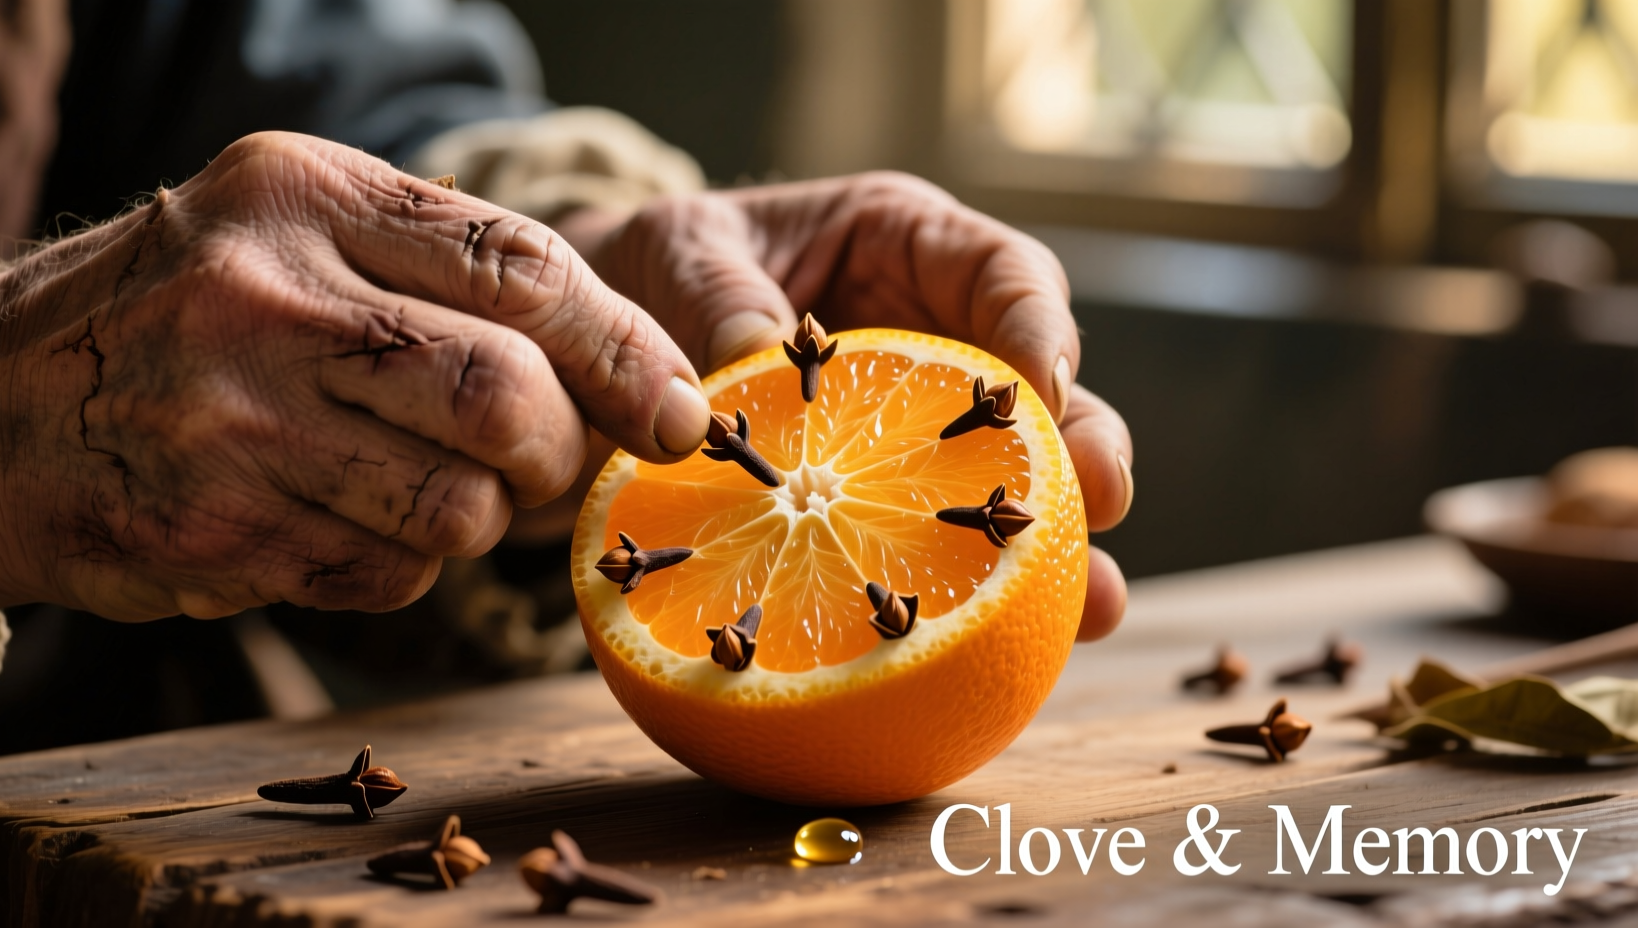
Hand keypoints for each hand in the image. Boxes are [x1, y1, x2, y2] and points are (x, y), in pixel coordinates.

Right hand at [0, 132, 709, 619]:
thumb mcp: (302, 229)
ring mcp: (233, 423)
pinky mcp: (218, 532)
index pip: (520, 268)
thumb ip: (454, 272)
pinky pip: (392, 574)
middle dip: (559, 449)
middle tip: (546, 458)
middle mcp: (266, 299)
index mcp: (307, 196)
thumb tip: (641, 374)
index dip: (626, 348)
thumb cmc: (191, 312)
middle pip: (505, 398)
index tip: (680, 407)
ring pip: (459, 507)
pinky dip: (404, 563)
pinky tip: (343, 518)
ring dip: (481, 517)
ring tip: (428, 484)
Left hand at [556, 173, 1132, 639]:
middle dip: (1083, 444)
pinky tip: (988, 649)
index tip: (1039, 391)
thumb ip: (718, 298)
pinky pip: (945, 540)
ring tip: (1089, 606)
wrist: (614, 330)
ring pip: (1019, 477)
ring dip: (1057, 544)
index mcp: (904, 242)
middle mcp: (937, 330)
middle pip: (1044, 386)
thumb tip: (753, 362)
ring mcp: (922, 420)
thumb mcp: (680, 254)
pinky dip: (969, 591)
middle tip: (1099, 503)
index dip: (1037, 327)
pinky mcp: (891, 494)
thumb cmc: (662, 267)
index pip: (1002, 270)